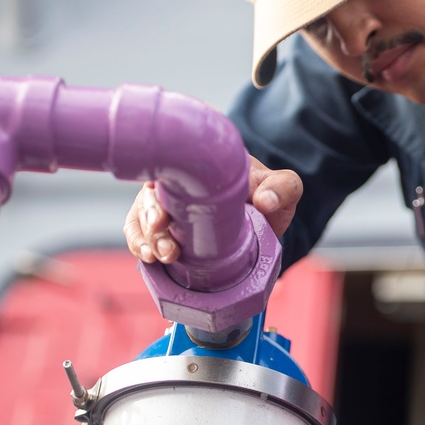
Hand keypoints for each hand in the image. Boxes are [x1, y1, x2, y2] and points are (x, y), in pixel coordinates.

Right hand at [122, 157, 303, 264]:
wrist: (264, 222)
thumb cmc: (268, 196)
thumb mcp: (284, 188)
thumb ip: (283, 187)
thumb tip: (265, 201)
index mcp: (201, 165)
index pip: (169, 167)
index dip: (159, 187)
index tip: (163, 214)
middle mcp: (177, 183)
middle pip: (149, 196)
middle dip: (149, 217)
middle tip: (163, 236)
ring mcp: (168, 207)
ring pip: (141, 218)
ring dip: (144, 237)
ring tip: (162, 254)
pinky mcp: (165, 230)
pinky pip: (141, 235)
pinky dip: (139, 246)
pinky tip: (149, 259)